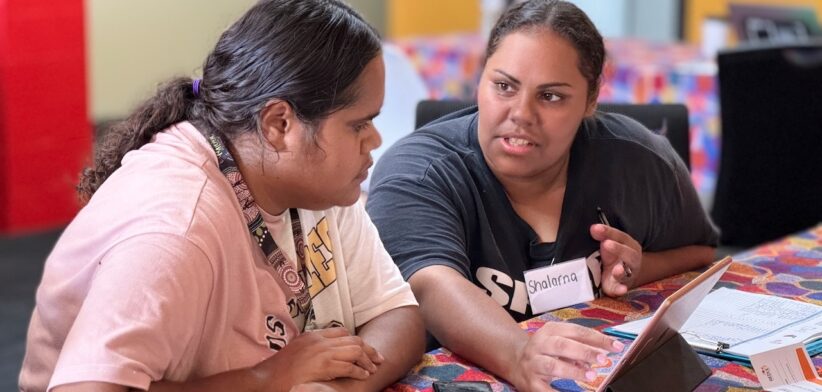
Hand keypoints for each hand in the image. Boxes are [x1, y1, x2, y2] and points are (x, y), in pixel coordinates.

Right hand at [254, 327, 382, 390]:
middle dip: (368, 349)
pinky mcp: (323, 366)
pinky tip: (364, 375)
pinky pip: (349, 366)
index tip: (364, 348)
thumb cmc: (278, 370)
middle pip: (352, 340)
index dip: (355, 340)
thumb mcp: (296, 350)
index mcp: (312, 335)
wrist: (265, 379)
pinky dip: (359, 371)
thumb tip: (323, 354)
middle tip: (378, 358)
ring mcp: (322, 352)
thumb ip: (311, 348)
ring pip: (354, 351)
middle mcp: (319, 341)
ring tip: (373, 368)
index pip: (341, 331)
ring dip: (367, 360)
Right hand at [510, 322, 623, 391]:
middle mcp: (539, 344)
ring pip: (552, 365)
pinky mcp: (530, 382)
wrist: (515, 360)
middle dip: (584, 352)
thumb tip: (601, 354)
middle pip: (562, 345)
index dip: (598, 339)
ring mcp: (533, 363)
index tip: (615, 347)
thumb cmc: (545, 351)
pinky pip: (545, 389)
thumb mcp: (560, 342)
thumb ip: (580, 346)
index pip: (577, 332)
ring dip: (572, 371)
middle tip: (602, 359)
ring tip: (590, 376)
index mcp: (550, 331)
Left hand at [590, 224, 641, 295]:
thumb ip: (603, 236)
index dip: (609, 232)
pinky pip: (621, 289)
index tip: (595, 228)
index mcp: (630, 245)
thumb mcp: (610, 244)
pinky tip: (622, 289)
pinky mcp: (619, 287)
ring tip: (617, 269)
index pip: (621, 237)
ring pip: (626, 272)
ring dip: (620, 271)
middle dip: (618, 249)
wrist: (625, 276)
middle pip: (628, 254)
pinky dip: (621, 289)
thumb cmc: (615, 256)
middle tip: (606, 244)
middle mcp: (631, 260)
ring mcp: (627, 274)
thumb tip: (593, 228)